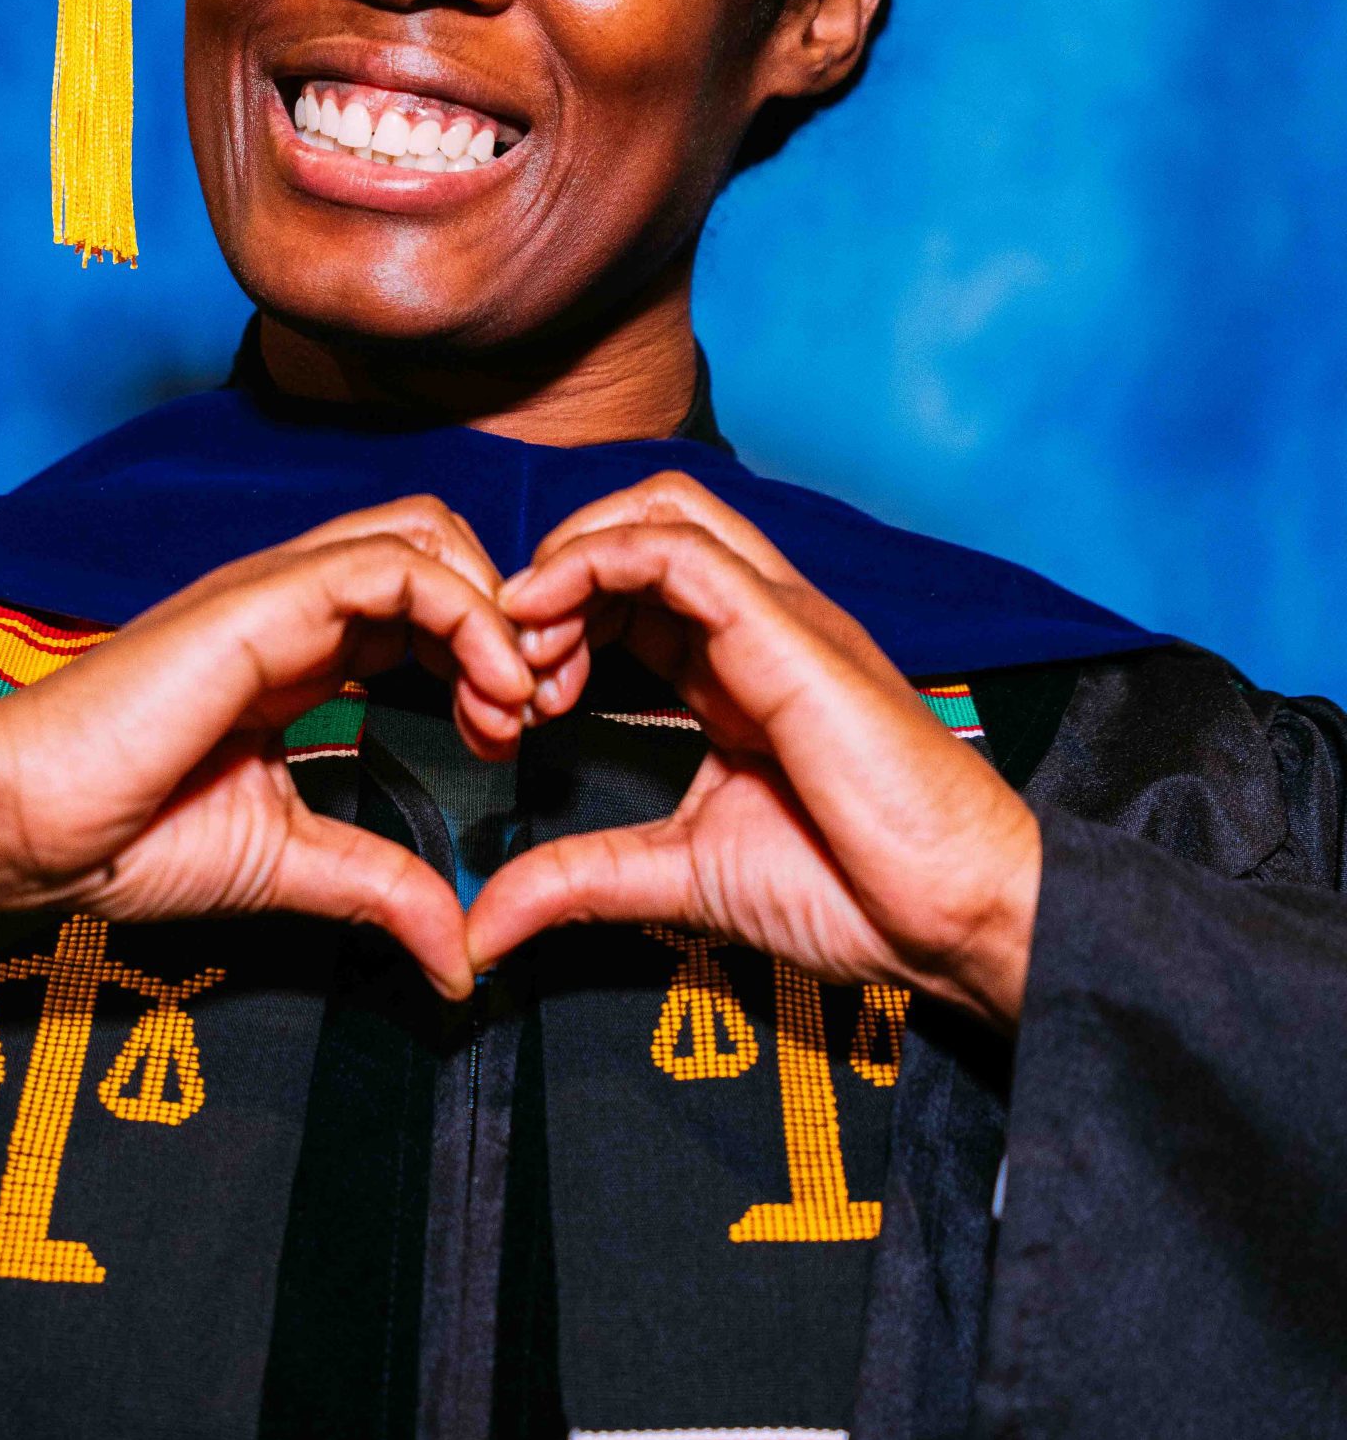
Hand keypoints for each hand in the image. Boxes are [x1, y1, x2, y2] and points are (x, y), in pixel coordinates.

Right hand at [0, 497, 536, 997]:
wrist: (25, 823)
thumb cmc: (122, 836)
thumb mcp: (286, 863)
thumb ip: (378, 889)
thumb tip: (461, 960)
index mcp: (294, 651)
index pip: (420, 602)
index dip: (485, 654)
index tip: (507, 740)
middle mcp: (291, 604)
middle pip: (437, 545)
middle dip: (506, 619)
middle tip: (520, 719)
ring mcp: (275, 591)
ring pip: (425, 535)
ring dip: (496, 612)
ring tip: (510, 705)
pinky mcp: (261, 598)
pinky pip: (394, 567)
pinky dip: (468, 617)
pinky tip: (488, 693)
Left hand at [465, 473, 1041, 1029]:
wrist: (955, 915)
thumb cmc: (852, 891)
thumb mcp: (678, 877)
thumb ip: (580, 881)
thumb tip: (483, 928)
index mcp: (734, 669)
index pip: (631, 586)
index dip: (555, 620)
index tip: (514, 703)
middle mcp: (756, 625)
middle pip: (638, 524)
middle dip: (552, 578)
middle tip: (509, 667)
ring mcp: (778, 617)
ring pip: (657, 511)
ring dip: (567, 561)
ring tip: (523, 640)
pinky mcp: (787, 629)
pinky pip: (678, 548)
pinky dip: (595, 564)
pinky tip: (547, 622)